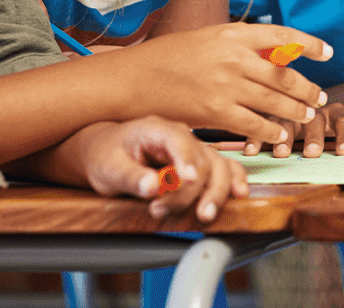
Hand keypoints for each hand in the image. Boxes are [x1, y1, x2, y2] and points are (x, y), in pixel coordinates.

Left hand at [77, 116, 248, 224]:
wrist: (105, 151)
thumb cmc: (106, 155)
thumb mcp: (108, 167)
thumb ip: (130, 177)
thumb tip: (152, 186)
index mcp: (157, 129)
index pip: (178, 141)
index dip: (186, 161)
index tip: (188, 180)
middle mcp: (180, 136)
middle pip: (202, 159)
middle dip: (196, 190)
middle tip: (175, 210)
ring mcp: (192, 150)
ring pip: (218, 166)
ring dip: (216, 191)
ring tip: (204, 214)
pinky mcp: (198, 164)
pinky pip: (223, 169)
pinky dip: (233, 181)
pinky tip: (238, 195)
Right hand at [116, 24, 332, 146]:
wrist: (133, 78)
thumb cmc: (168, 58)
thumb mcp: (206, 40)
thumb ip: (238, 48)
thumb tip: (272, 56)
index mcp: (231, 34)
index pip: (282, 36)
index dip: (309, 44)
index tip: (327, 52)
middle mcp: (232, 57)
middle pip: (284, 73)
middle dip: (307, 88)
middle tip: (319, 98)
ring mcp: (225, 85)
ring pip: (274, 100)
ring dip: (295, 110)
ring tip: (307, 116)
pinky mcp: (215, 112)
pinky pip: (253, 124)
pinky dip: (270, 130)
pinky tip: (279, 135)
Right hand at [246, 101, 343, 157]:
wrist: (314, 103)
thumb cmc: (338, 122)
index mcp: (338, 112)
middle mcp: (315, 110)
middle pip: (316, 121)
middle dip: (315, 137)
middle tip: (314, 154)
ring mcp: (292, 112)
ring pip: (288, 121)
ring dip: (285, 137)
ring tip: (281, 154)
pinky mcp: (272, 117)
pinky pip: (263, 125)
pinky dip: (256, 136)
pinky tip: (250, 150)